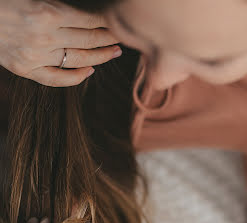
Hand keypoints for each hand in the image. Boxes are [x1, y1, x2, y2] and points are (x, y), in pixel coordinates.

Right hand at [0, 0, 121, 86]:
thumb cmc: (4, 0)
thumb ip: (59, 4)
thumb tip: (82, 11)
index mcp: (47, 11)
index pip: (88, 20)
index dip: (106, 22)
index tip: (118, 22)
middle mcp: (44, 37)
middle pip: (88, 40)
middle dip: (109, 39)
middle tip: (123, 38)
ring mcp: (35, 56)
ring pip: (77, 61)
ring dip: (99, 57)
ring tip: (112, 53)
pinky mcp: (25, 70)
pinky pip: (57, 80)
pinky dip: (76, 78)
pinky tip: (89, 72)